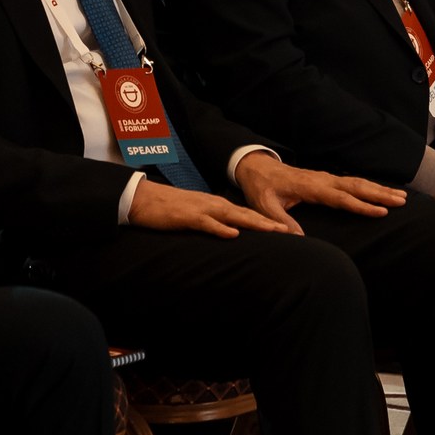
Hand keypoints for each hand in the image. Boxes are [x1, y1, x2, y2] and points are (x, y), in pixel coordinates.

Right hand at [129, 181, 298, 238]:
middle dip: (268, 223)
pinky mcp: (188, 217)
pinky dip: (221, 229)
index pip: (246, 214)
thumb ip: (213, 223)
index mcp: (216, 206)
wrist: (145, 199)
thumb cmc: (170, 210)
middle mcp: (213, 205)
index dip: (265, 222)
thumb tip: (230, 233)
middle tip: (289, 231)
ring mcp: (202, 210)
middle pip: (246, 214)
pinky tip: (234, 234)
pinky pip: (207, 223)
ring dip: (253, 223)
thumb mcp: (196, 216)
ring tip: (273, 230)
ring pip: (232, 216)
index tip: (284, 230)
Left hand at [235, 152, 403, 231]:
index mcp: (311, 187)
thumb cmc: (262, 188)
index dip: (362, 205)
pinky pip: (352, 182)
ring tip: (401, 196)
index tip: (381, 212)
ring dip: (379, 189)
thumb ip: (281, 220)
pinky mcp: (327, 180)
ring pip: (358, 182)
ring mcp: (326, 178)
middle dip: (380, 194)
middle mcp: (323, 180)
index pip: (341, 198)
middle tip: (402, 201)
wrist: (257, 167)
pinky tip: (382, 192)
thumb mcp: (265, 206)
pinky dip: (370, 186)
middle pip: (357, 186)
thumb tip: (298, 238)